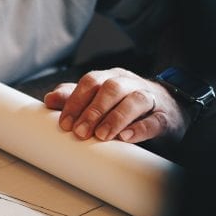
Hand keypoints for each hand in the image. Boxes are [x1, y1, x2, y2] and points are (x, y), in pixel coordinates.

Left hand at [44, 68, 189, 143]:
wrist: (167, 110)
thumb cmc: (124, 105)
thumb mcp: (99, 99)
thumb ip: (75, 98)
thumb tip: (49, 99)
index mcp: (111, 78)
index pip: (91, 82)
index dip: (76, 101)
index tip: (65, 124)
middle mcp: (130, 84)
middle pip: (111, 89)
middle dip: (93, 111)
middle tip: (80, 132)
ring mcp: (149, 98)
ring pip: (134, 100)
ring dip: (115, 118)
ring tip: (101, 136)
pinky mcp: (163, 117)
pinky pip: (154, 120)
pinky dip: (139, 128)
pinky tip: (126, 138)